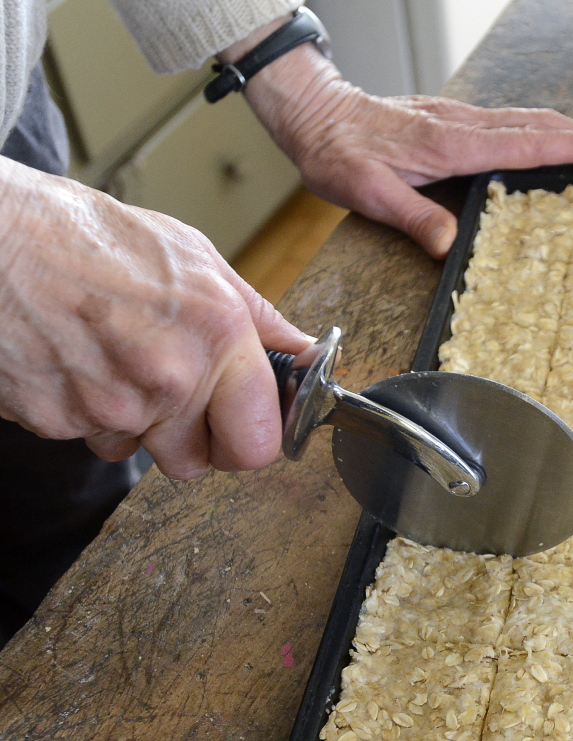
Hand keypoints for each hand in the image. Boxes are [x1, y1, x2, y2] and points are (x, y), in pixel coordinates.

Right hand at [0, 157, 312, 478]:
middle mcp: (167, 379)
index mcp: (216, 338)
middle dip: (194, 441)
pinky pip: (91, 438)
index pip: (259, 445)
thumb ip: (259, 319)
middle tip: (180, 399)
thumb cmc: (88, 235)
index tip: (245, 423)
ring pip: (141, 452)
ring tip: (117, 360)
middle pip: (198, 464)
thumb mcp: (195, 258)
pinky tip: (80, 362)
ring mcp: (109, 405)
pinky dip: (88, 411)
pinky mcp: (56, 420)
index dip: (251, 437)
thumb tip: (307, 356)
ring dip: (138, 423)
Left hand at [230, 39, 572, 257]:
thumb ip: (412, 215)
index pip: (524, 144)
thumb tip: (450, 243)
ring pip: (524, 118)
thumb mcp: (367, 193)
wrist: (315, 115)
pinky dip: (537, 128)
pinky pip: (506, 120)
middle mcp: (460, 124)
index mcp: (448, 144)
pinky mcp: (450, 118)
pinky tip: (546, 138)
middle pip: (535, 124)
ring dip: (565, 128)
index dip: (571, 147)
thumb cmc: (338, 154)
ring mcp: (456, 117)